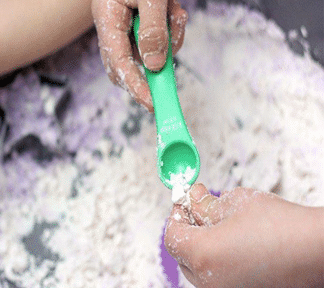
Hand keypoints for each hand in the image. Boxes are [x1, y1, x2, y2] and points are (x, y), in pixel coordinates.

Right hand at [92, 0, 187, 110]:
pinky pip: (163, 33)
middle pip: (128, 60)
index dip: (132, 82)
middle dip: (149, 70)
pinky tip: (176, 6)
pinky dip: (175, 26)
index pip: (115, 58)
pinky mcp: (149, 13)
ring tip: (175, 12)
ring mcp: (132, 16)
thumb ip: (153, 27)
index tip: (150, 102)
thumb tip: (153, 65)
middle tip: (165, 88)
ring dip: (169, 39)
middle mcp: (116, 18)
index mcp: (107, 12)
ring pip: (151, 47)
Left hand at [164, 183, 323, 287]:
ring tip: (226, 228)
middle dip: (190, 231)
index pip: (172, 236)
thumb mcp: (235, 203)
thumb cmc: (283, 227)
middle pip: (183, 255)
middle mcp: (210, 282)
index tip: (185, 202)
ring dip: (205, 248)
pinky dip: (222, 263)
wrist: (320, 251)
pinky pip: (220, 279)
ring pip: (201, 270)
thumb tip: (191, 200)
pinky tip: (239, 247)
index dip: (177, 214)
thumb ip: (205, 204)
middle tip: (202, 211)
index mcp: (202, 255)